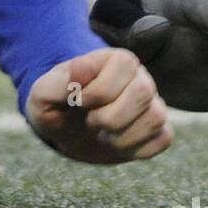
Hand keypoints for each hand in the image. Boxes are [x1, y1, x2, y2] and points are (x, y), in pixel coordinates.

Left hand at [27, 47, 172, 163]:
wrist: (63, 130)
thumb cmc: (54, 105)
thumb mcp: (44, 93)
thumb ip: (60, 81)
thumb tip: (82, 68)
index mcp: (113, 59)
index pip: (124, 64)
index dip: (99, 89)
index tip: (79, 102)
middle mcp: (138, 77)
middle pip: (143, 91)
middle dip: (111, 115)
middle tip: (91, 121)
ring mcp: (151, 103)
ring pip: (156, 117)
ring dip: (122, 135)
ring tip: (102, 134)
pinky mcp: (158, 129)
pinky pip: (163, 138)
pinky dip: (137, 148)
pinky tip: (117, 143)